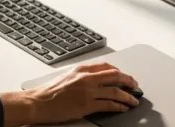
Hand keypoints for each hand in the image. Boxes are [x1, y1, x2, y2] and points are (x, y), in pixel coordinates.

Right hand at [0, 63, 139, 125]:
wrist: (38, 102)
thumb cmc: (49, 91)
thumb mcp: (67, 77)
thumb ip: (82, 76)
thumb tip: (96, 80)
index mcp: (81, 69)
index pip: (106, 66)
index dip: (119, 71)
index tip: (124, 76)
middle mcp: (86, 78)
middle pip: (115, 76)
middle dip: (129, 81)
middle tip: (135, 86)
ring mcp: (88, 91)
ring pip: (115, 91)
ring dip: (128, 96)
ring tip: (134, 100)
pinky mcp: (87, 105)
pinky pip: (109, 104)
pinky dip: (119, 106)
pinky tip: (123, 108)